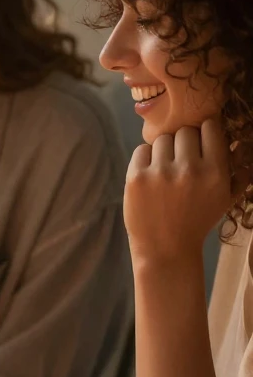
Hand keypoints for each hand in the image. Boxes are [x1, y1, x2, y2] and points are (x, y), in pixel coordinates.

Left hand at [124, 118, 230, 266]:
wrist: (165, 249)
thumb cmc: (197, 221)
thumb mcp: (226, 198)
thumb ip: (237, 170)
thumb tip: (239, 142)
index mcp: (215, 171)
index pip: (209, 127)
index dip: (204, 132)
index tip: (199, 142)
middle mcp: (189, 169)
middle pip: (185, 131)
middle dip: (183, 142)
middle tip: (180, 159)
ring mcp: (160, 172)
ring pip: (162, 139)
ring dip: (163, 150)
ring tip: (165, 168)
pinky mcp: (136, 178)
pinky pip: (141, 150)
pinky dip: (144, 158)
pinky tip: (149, 173)